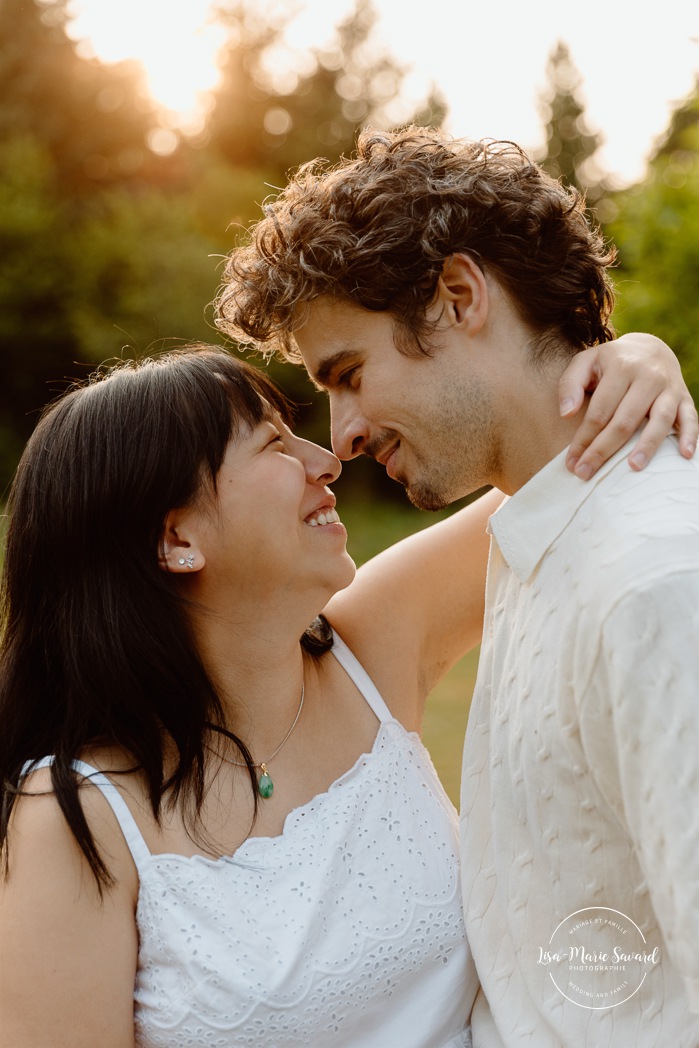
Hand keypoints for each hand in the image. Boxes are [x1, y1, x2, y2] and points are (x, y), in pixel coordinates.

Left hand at [559, 333, 697, 479]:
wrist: (650, 348)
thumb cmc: (610, 362)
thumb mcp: (586, 362)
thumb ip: (570, 384)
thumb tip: (566, 414)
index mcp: (621, 367)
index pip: (599, 411)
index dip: (584, 439)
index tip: (571, 462)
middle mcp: (648, 376)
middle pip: (625, 420)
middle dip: (603, 450)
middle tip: (586, 474)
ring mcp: (669, 387)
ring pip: (659, 420)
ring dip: (647, 445)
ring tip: (633, 468)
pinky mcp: (685, 397)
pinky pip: (691, 418)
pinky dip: (690, 436)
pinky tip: (685, 455)